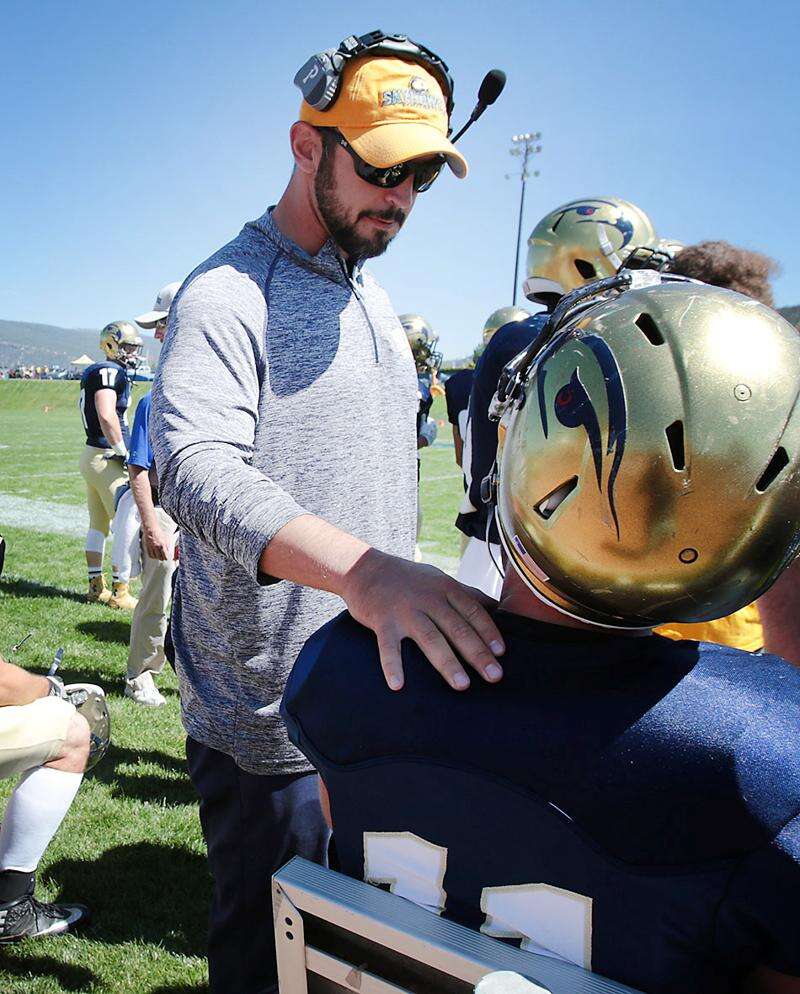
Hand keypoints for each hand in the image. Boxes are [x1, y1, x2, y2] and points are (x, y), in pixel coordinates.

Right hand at [143, 522, 169, 560]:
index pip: (165, 555)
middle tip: (163, 558)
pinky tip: (154, 555)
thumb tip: (168, 550)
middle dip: (162, 558)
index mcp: (162, 545)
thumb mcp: (165, 538)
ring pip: (154, 557)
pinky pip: (149, 554)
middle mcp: (156, 547)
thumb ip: (167, 545)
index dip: (166, 558)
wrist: (151, 528)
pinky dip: (152, 556)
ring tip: (158, 556)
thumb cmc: (158, 532)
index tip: (166, 558)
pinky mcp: (147, 547)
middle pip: (159, 557)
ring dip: (157, 557)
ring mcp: (151, 547)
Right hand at [342, 549, 504, 691]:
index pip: (473, 611)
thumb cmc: (407, 578)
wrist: (364, 568)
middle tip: (494, 676)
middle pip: (457, 628)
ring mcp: (405, 610)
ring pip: (430, 638)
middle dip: (477, 653)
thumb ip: (467, 593)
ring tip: (461, 685)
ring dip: (447, 662)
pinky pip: (388, 647)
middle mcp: (428, 599)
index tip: (501, 652)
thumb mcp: (439, 579)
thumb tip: (498, 606)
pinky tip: (398, 685)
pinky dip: (392, 666)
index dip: (489, 631)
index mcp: (445, 588)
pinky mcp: (382, 621)